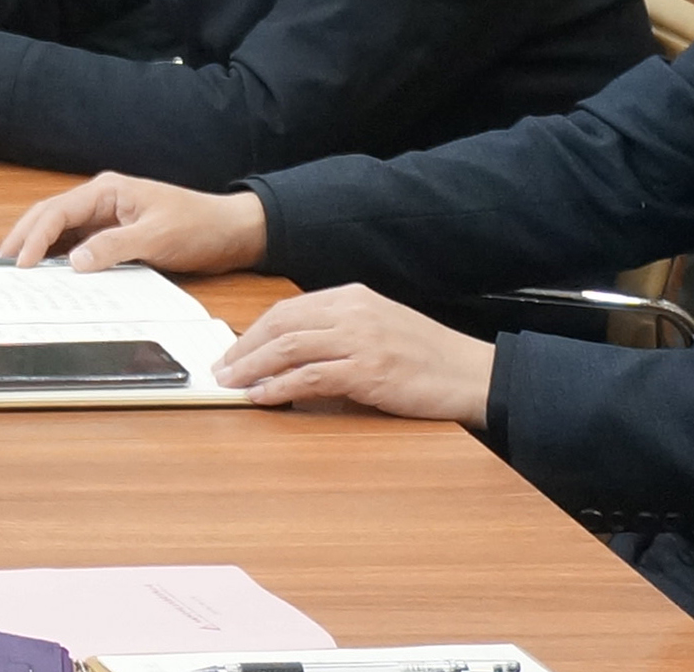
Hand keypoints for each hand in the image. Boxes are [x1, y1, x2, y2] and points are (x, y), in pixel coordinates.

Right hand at [0, 171, 268, 273]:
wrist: (232, 230)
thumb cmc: (199, 226)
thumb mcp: (157, 237)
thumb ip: (114, 247)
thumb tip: (75, 262)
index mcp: (108, 191)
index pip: (58, 211)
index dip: (35, 237)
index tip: (21, 263)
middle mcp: (102, 200)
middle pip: (50, 215)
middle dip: (24, 237)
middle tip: (1, 263)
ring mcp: (108, 216)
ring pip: (61, 229)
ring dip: (39, 246)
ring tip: (16, 268)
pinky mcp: (116, 233)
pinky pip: (80, 243)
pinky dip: (61, 255)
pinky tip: (52, 271)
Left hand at [216, 284, 494, 422]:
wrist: (473, 374)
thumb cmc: (428, 357)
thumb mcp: (379, 329)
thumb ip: (339, 332)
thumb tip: (290, 354)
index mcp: (353, 297)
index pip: (288, 309)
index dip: (254, 332)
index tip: (232, 351)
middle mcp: (353, 311)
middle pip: (280, 324)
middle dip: (244, 348)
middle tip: (220, 369)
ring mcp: (361, 339)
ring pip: (289, 347)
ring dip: (252, 368)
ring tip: (230, 384)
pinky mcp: (368, 370)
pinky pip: (311, 377)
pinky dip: (280, 387)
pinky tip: (263, 397)